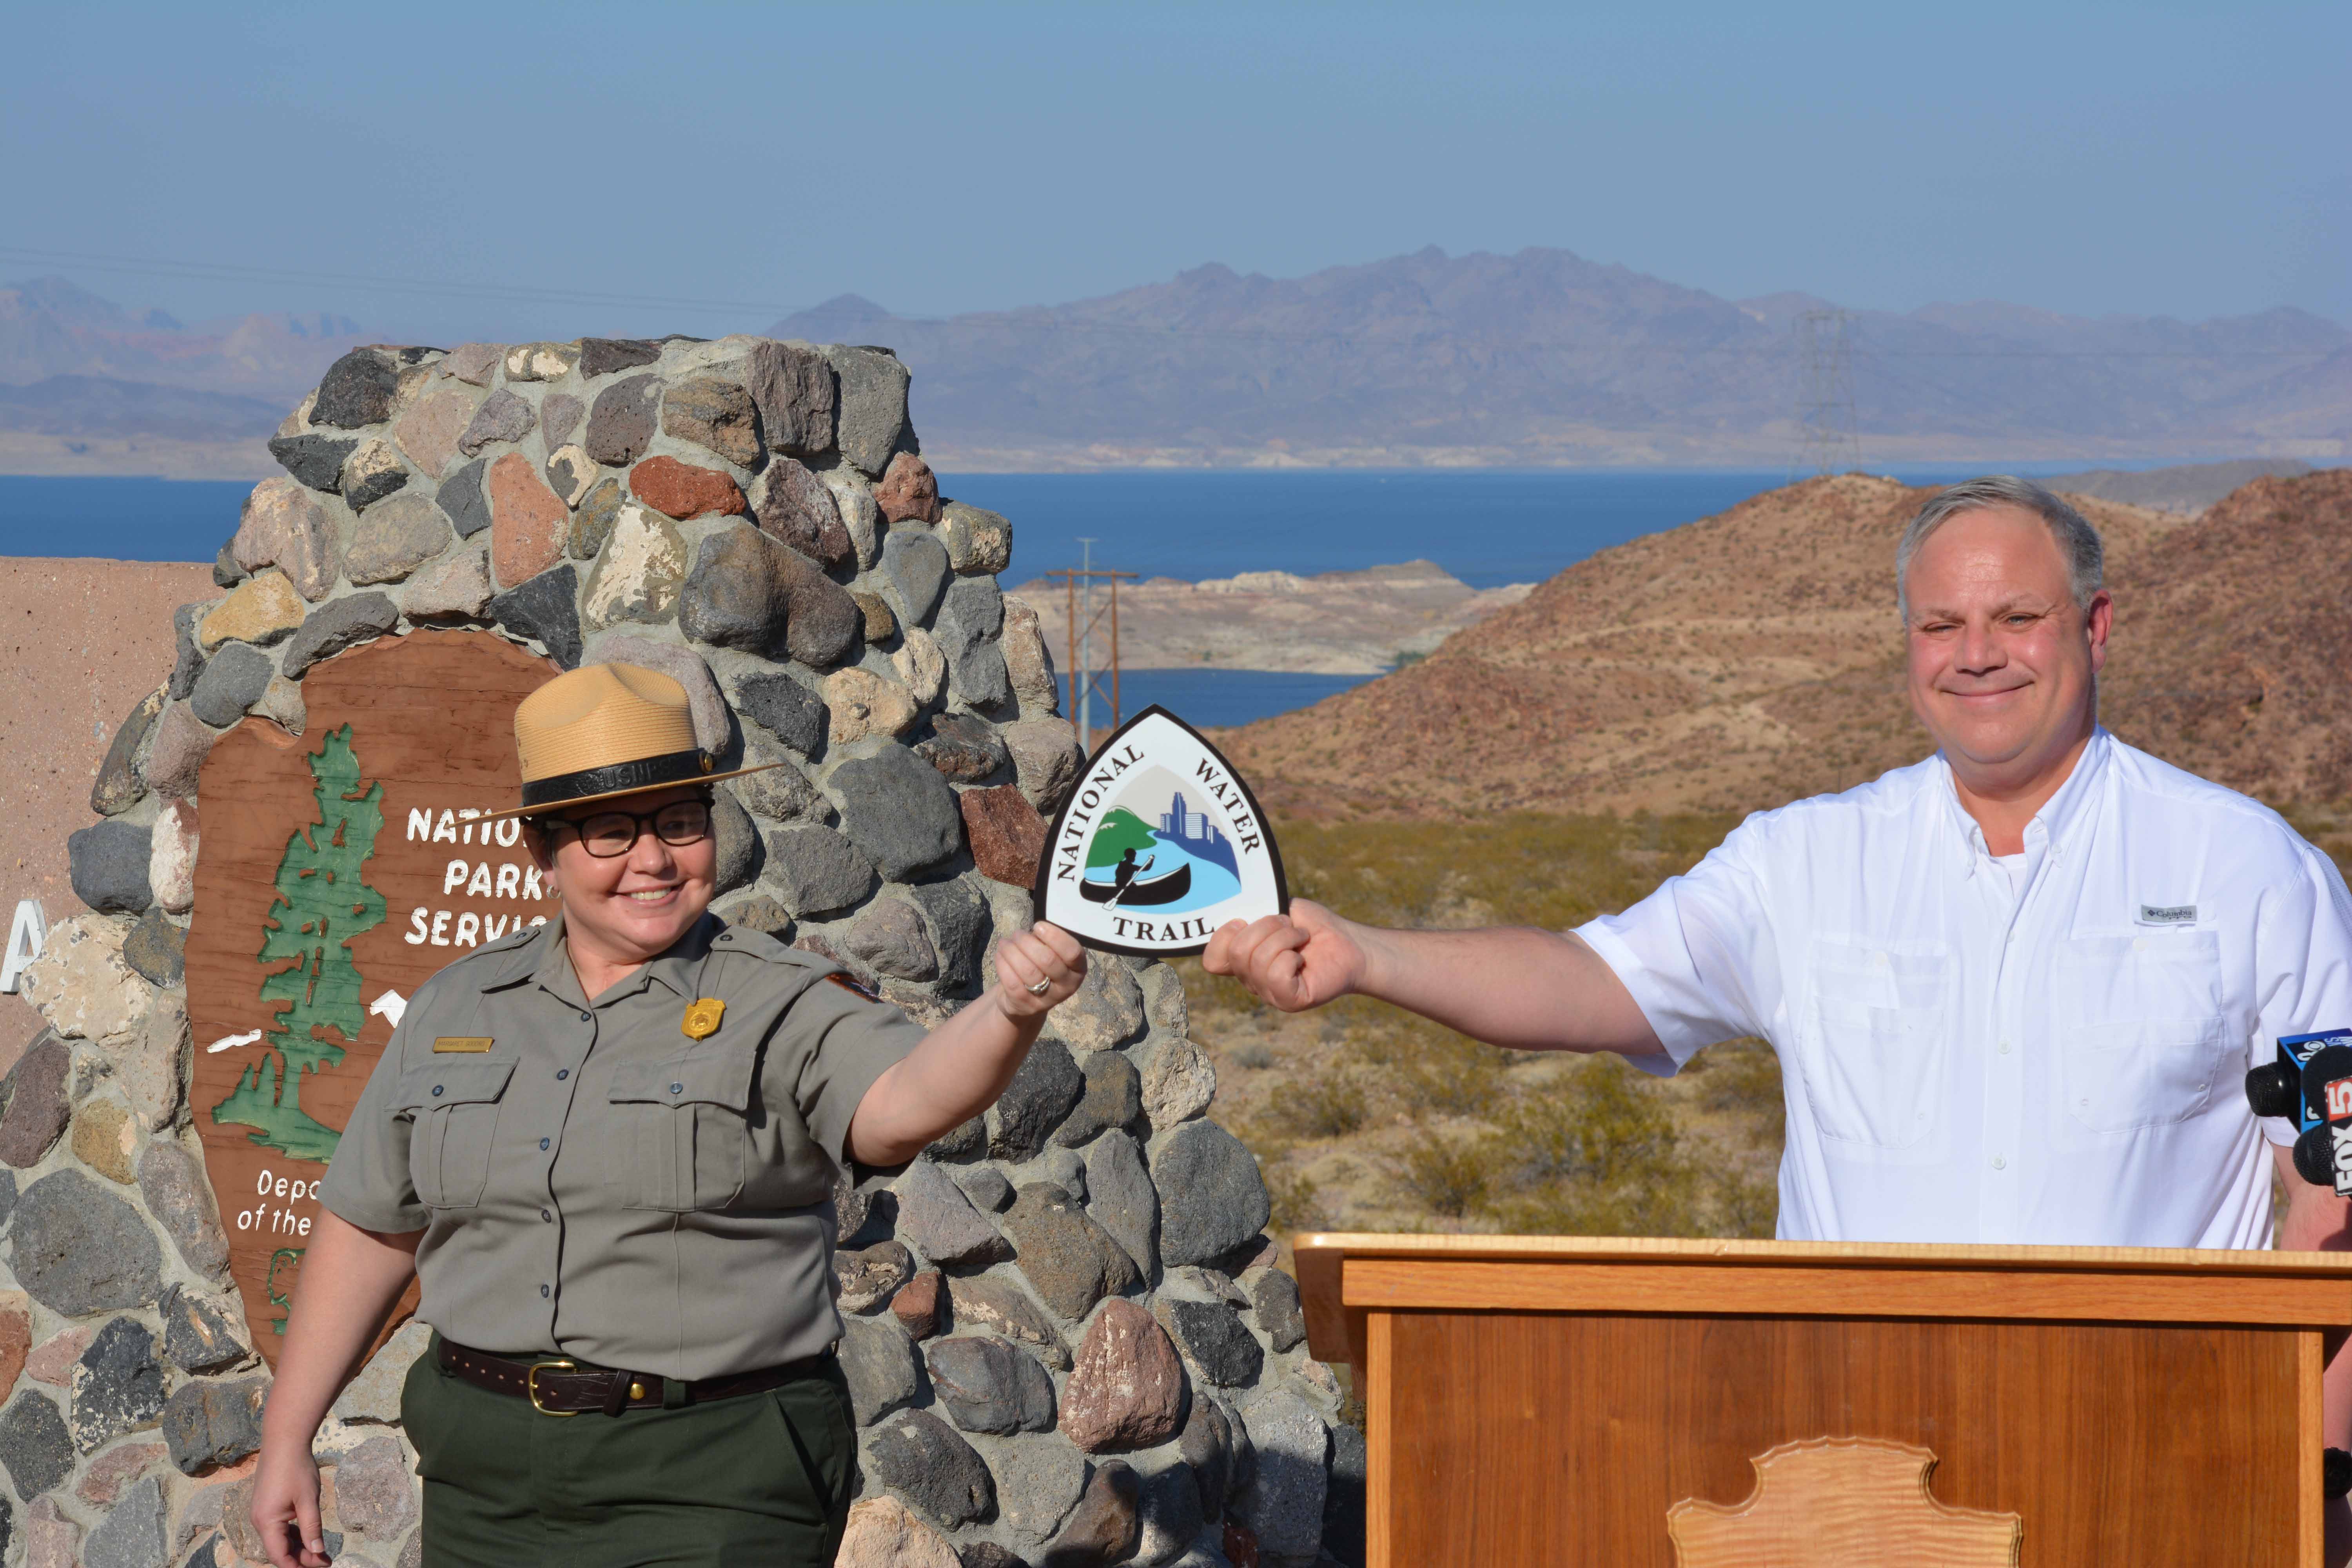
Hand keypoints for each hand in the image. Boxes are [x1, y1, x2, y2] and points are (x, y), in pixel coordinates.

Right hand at [250, 1442, 330, 1567]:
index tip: (321, 1566)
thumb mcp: (308, 1500)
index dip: (299, 1566)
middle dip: (302, 1558)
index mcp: (266, 1522)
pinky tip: (309, 1537)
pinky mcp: (267, 1506)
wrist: (284, 1441)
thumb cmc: (296, 1468)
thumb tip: (317, 1552)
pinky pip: (279, 1528)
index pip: (279, 1556)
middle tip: (326, 1560)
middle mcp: (259, 1521)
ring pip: (280, 1539)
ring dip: (299, 1547)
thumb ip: (312, 1528)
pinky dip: (293, 1535)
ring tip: (321, 1552)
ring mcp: (262, 1513)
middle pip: (280, 1549)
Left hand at [994, 922, 1086, 1019]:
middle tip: (1017, 934)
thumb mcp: (1050, 953)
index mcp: (1077, 970)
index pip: (1073, 952)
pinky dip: (1002, 963)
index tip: (1038, 926)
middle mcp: (1066, 987)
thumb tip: (1035, 930)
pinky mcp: (1025, 1005)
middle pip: (1047, 960)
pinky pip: (1011, 981)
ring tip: (1005, 943)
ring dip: (1012, 951)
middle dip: (1027, 942)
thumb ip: (1047, 942)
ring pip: (1027, 970)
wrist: (1024, 999)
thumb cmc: (1040, 967)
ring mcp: (1046, 1000)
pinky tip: (1000, 954)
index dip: (1055, 936)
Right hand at [1203, 900, 1365, 1011]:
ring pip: (1257, 960)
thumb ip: (1257, 911)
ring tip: (1301, 938)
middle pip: (1236, 953)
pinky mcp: (1289, 1001)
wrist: (1350, 943)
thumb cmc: (1315, 927)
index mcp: (1245, 961)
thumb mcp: (1281, 909)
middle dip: (1265, 926)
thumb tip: (1238, 912)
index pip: (1213, 960)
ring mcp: (1269, 994)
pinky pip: (1276, 974)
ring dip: (1284, 937)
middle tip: (1288, 925)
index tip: (1244, 919)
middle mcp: (1253, 981)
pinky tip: (1303, 958)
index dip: (1223, 936)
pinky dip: (1291, 956)